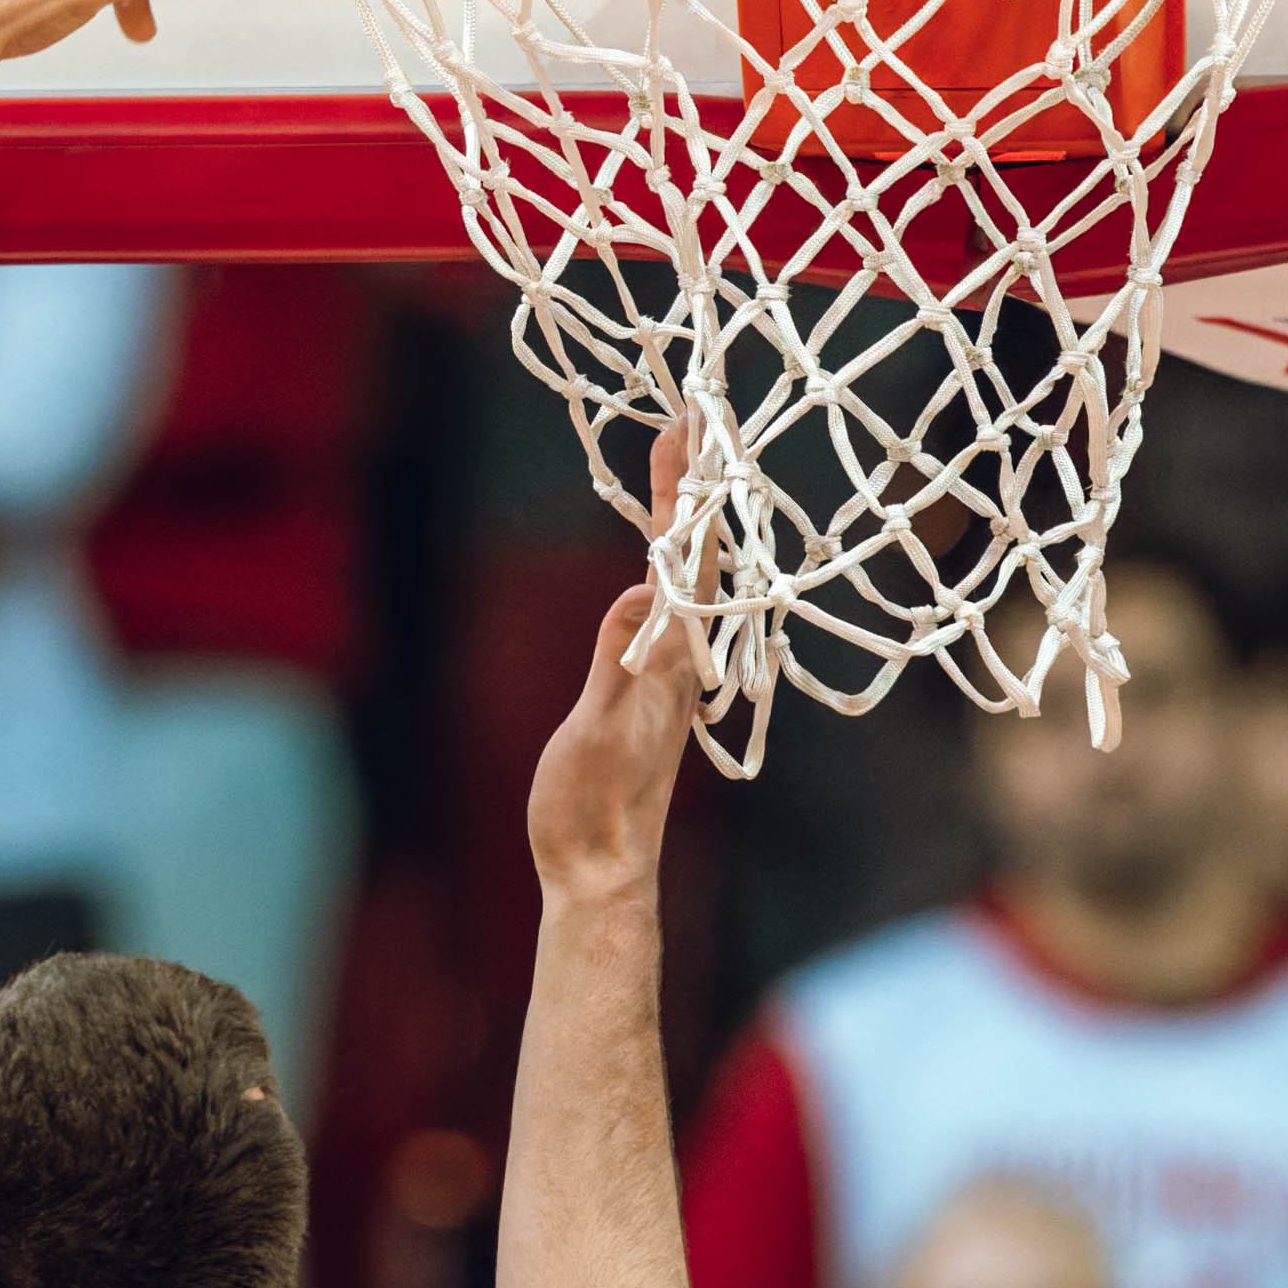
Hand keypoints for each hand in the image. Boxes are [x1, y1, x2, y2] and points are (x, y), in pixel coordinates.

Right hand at [529, 428, 705, 904]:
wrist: (603, 873)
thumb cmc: (593, 811)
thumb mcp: (595, 735)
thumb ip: (615, 668)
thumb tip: (638, 599)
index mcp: (668, 660)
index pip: (684, 556)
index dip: (686, 487)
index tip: (687, 424)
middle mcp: (680, 658)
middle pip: (694, 551)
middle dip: (692, 479)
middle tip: (691, 414)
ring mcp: (669, 672)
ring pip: (686, 576)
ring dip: (684, 515)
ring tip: (683, 462)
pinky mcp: (650, 690)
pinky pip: (664, 607)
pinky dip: (666, 563)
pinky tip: (661, 557)